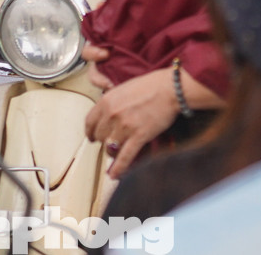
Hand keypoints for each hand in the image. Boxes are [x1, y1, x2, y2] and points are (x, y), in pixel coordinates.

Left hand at [83, 64, 178, 179]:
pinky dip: (119, 168)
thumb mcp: (124, 88)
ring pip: (110, 148)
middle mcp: (112, 114)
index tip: (92, 136)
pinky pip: (125, 157)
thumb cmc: (151, 86)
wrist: (170, 89)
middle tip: (111, 143)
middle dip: (105, 141)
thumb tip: (109, 115)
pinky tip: (115, 175)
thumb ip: (113, 102)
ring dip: (112, 153)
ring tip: (115, 155)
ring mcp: (125, 126)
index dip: (90, 132)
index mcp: (107, 100)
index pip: (89, 122)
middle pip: (100, 136)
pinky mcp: (139, 136)